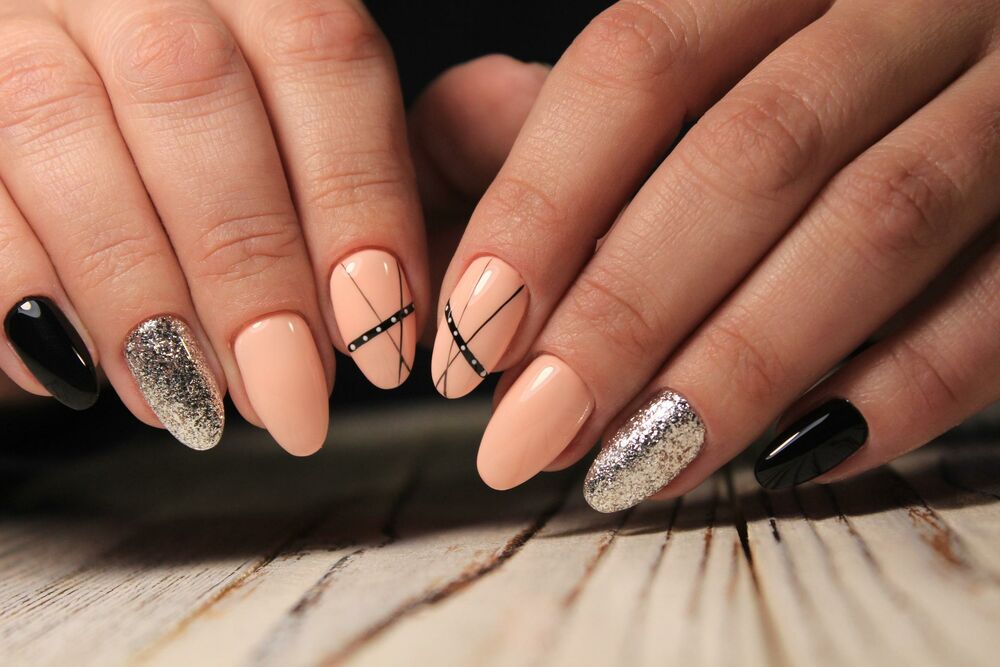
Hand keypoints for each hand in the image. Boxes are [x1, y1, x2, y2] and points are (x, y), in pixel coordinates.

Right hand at [0, 0, 541, 454]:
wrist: (81, 115)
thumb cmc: (210, 150)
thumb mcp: (293, 146)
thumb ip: (338, 196)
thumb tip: (384, 332)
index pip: (321, 57)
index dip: (360, 202)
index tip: (386, 340)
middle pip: (192, 90)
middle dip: (250, 266)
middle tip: (292, 399)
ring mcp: (23, 25)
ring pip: (64, 131)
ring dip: (139, 293)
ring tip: (192, 407)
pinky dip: (24, 291)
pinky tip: (79, 375)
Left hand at [430, 0, 999, 507]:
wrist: (993, 74)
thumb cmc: (798, 95)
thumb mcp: (689, 77)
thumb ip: (563, 136)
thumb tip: (464, 266)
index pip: (635, 65)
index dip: (539, 207)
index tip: (467, 340)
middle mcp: (899, 12)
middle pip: (751, 155)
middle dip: (625, 311)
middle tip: (528, 432)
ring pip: (873, 227)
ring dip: (740, 366)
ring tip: (633, 466)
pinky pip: (998, 299)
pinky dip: (900, 388)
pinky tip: (795, 456)